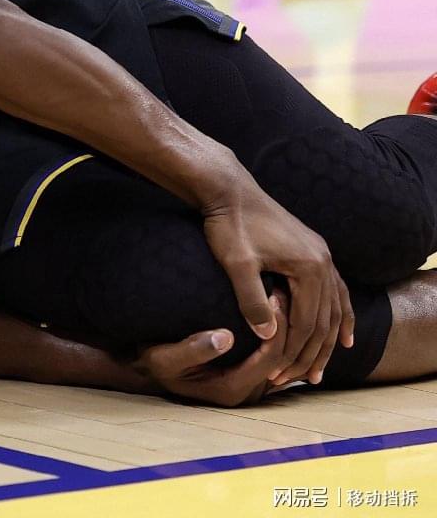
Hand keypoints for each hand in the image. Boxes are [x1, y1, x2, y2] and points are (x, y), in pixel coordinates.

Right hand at [136, 292, 290, 405]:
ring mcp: (250, 385)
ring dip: (284, 328)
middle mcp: (246, 392)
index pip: (268, 360)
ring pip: (281, 358)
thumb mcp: (164, 357)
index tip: (272, 297)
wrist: (149, 370)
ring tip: (281, 296)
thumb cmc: (155, 362)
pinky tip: (273, 309)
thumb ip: (193, 350)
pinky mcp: (249, 374)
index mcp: (230, 389)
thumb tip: (226, 337)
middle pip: (281, 359)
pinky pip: (272, 355)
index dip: (276, 330)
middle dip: (286, 326)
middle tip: (282, 291)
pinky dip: (277, 333)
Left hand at [198, 166, 353, 386]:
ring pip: (334, 308)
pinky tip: (341, 332)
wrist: (228, 189)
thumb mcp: (237, 264)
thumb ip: (252, 300)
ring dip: (329, 340)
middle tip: (302, 382)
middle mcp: (324, 262)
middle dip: (313, 354)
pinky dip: (339, 314)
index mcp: (309, 267)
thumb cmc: (228, 226)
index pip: (307, 323)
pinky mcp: (313, 250)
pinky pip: (335, 289)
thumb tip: (269, 336)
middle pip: (325, 320)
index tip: (280, 375)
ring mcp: (322, 255)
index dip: (293, 353)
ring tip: (322, 368)